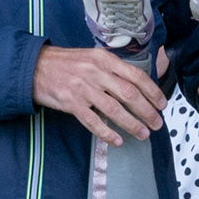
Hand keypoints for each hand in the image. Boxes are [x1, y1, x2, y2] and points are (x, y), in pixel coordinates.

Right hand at [35, 43, 167, 143]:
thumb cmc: (67, 63)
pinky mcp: (71, 103)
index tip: (162, 104)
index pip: (136, 76)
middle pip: (129, 94)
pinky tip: (117, 141)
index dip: (152, 92)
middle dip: (147, 111)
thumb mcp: (92, 57)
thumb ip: (113, 69)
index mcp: (104, 59)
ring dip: (132, 124)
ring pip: (114, 110)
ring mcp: (83, 88)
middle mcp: (96, 73)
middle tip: (157, 123)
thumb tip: (137, 86)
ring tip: (143, 134)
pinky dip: (107, 133)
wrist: (36, 67)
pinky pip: (93, 121)